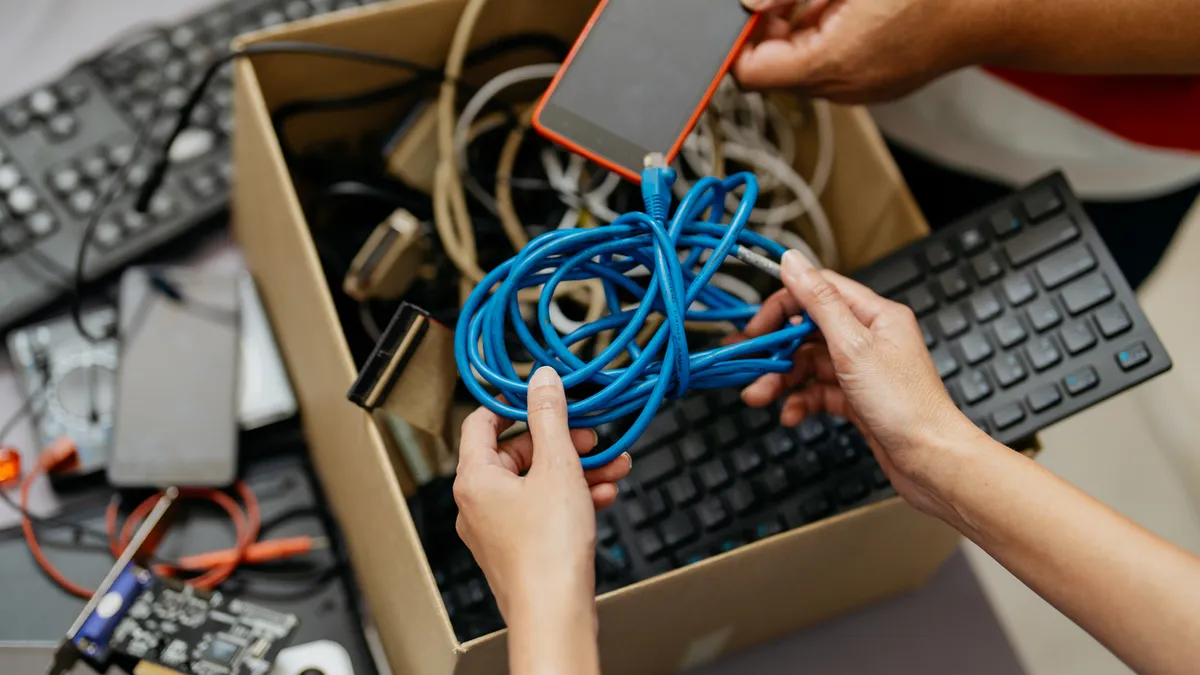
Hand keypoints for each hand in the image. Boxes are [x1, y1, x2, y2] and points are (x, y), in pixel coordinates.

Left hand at [453, 367, 631, 622]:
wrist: (556, 613)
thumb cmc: (548, 550)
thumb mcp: (558, 467)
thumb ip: (550, 417)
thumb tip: (541, 381)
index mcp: (475, 478)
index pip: (482, 422)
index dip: (514, 404)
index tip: (543, 395)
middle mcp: (478, 502)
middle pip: (517, 453)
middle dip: (561, 441)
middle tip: (591, 435)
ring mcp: (498, 528)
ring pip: (537, 482)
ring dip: (576, 469)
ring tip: (613, 464)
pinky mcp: (519, 548)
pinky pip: (544, 509)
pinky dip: (572, 497)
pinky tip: (603, 493)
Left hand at [735, 0, 1008, 102]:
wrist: (996, 8)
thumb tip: (749, 3)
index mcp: (830, 65)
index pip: (749, 74)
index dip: (740, 40)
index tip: (746, 12)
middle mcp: (842, 89)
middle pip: (774, 71)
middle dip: (772, 29)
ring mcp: (862, 91)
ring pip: (803, 66)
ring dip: (801, 30)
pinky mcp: (878, 85)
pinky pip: (834, 65)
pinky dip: (829, 37)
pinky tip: (854, 9)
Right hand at [736, 251, 984, 518]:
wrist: (930, 460)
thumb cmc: (906, 405)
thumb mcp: (853, 346)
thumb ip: (819, 302)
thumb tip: (793, 261)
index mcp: (875, 315)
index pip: (819, 292)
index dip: (782, 304)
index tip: (755, 325)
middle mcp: (869, 338)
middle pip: (808, 331)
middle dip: (775, 350)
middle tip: (747, 363)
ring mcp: (862, 370)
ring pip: (809, 364)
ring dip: (781, 380)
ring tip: (759, 396)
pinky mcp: (857, 399)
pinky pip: (818, 392)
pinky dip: (800, 401)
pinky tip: (791, 414)